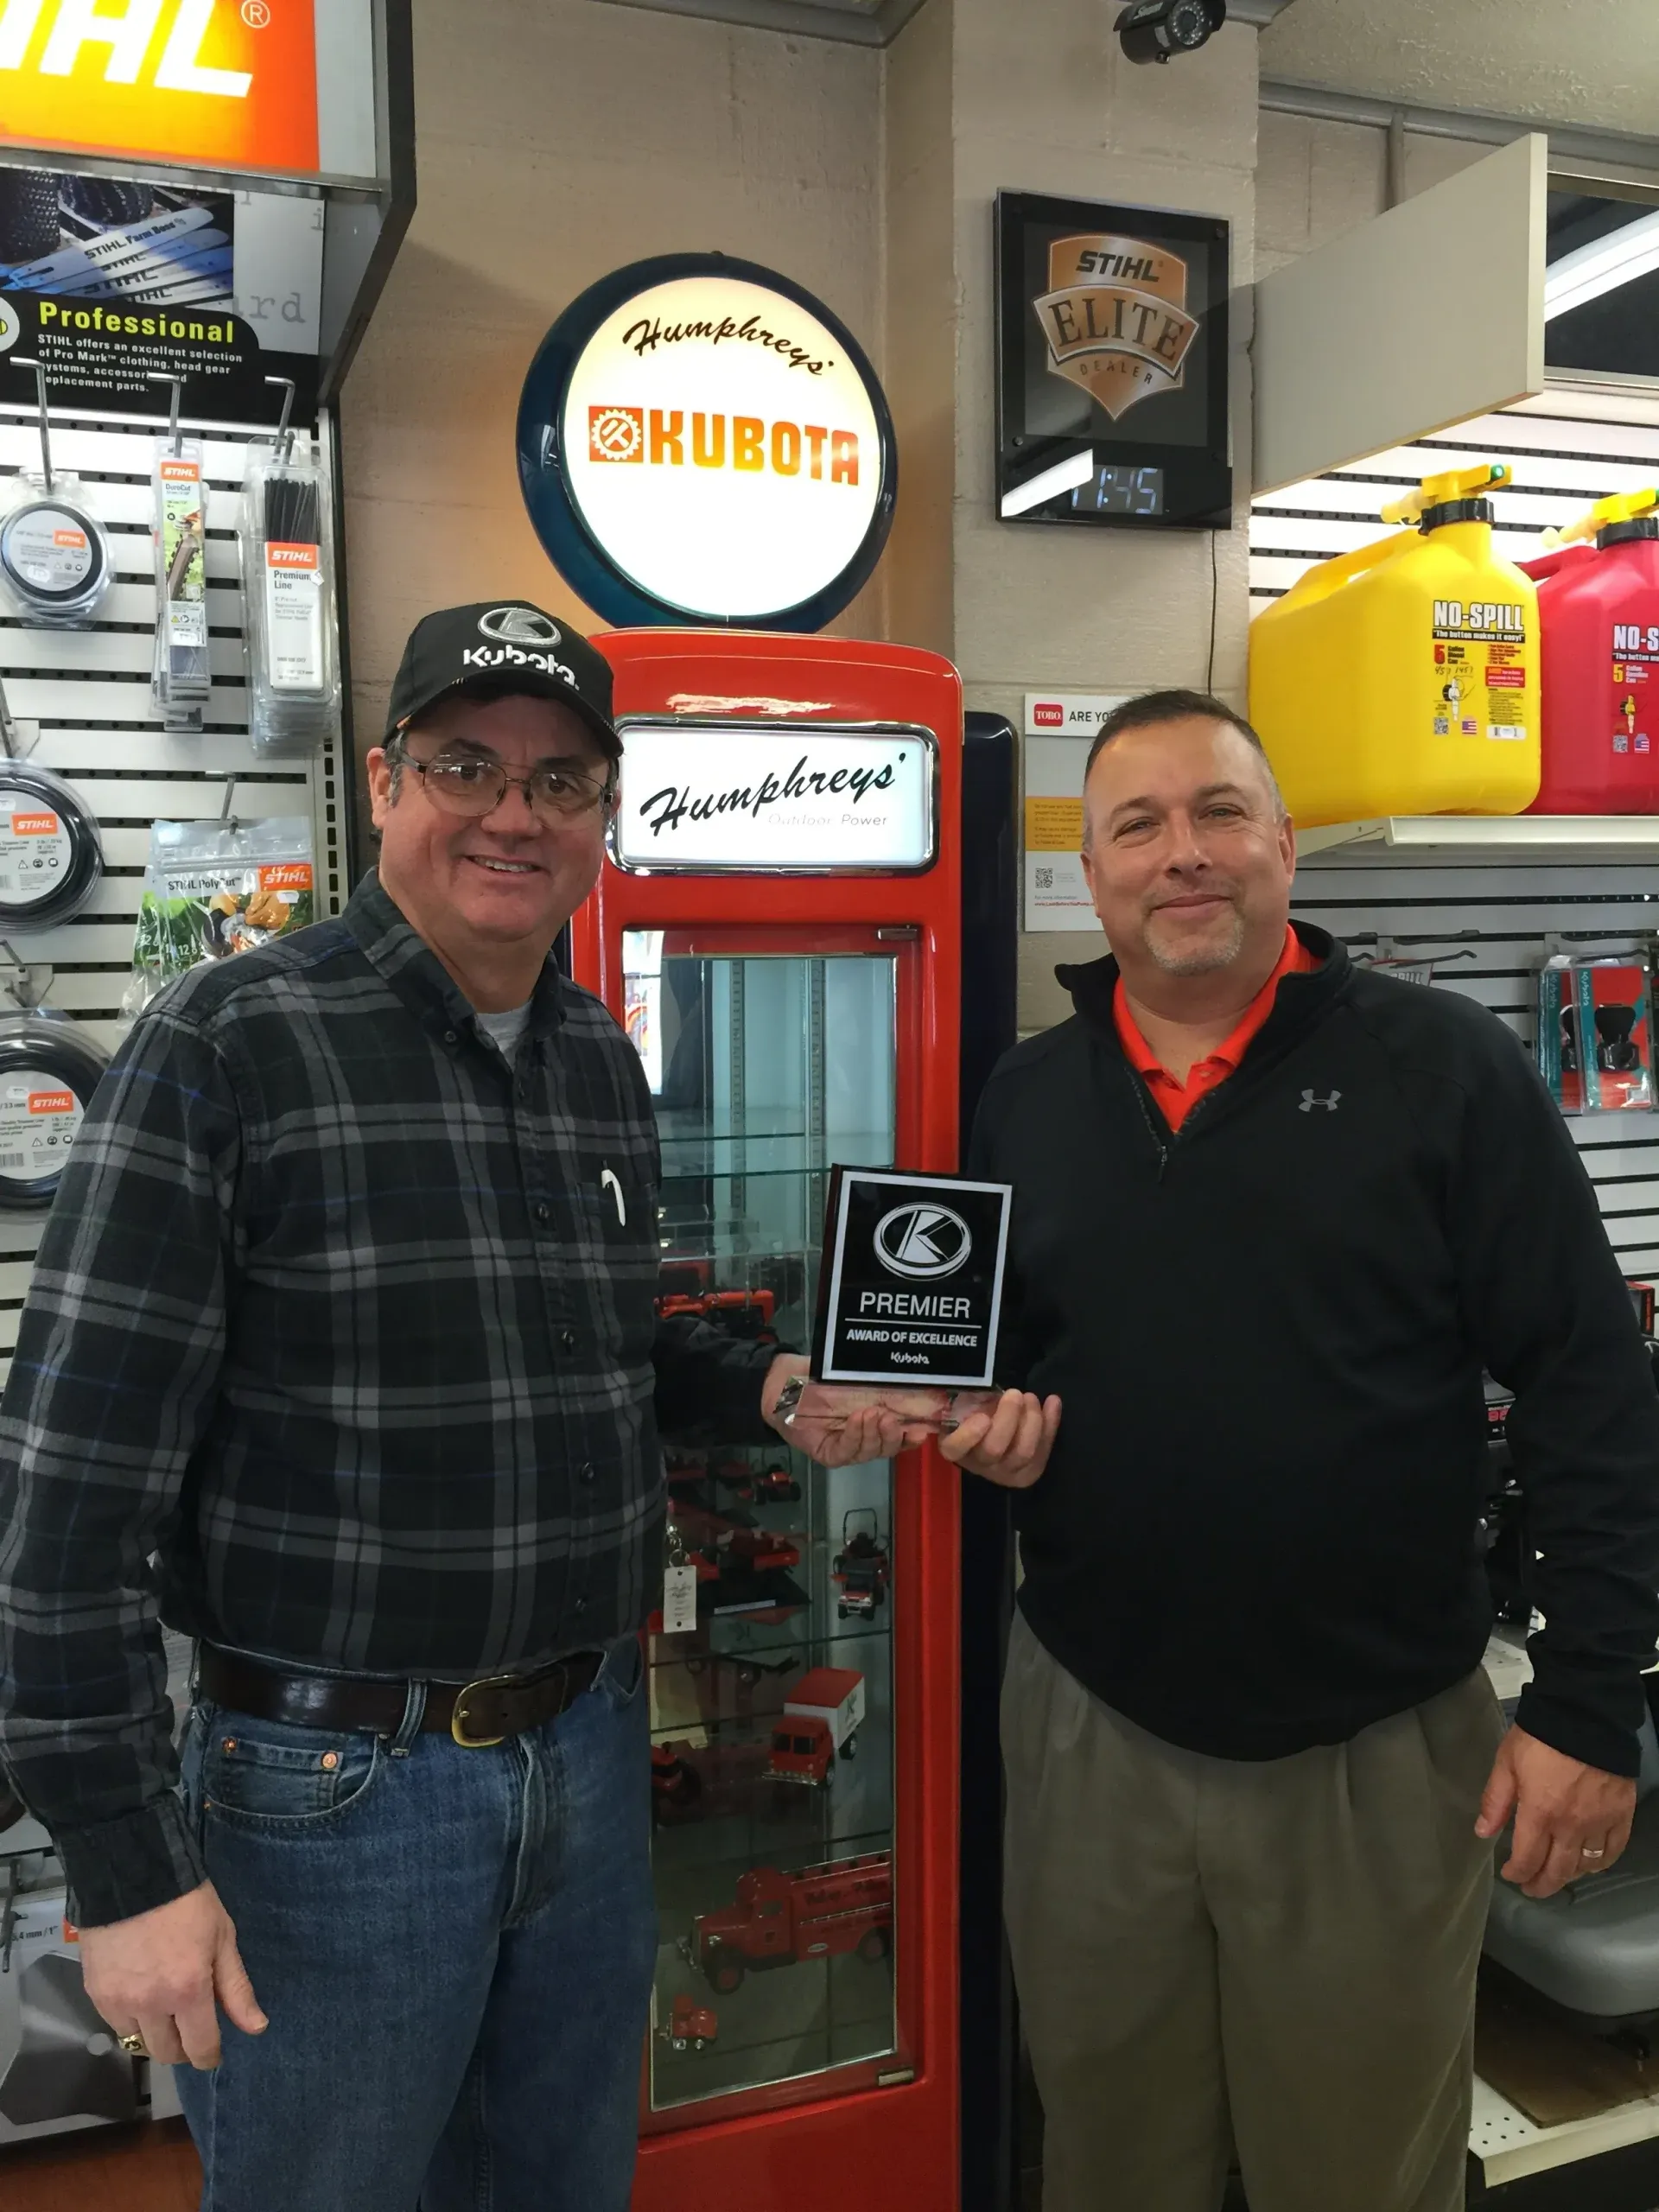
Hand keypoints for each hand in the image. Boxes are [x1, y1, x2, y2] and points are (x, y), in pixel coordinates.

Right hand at [80, 1881, 266, 2069]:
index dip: (209, 2055)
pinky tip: (143, 2000)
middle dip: (184, 2048)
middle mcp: (151, 2005)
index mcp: (188, 1991)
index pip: (199, 2047)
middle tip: (192, 2030)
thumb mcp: (222, 1937)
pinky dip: (131, 2021)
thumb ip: (236, 1988)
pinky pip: (116, 2025)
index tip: (213, 2052)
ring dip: (156, 2036)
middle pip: (167, 2052)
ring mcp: (118, 2002)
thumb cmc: (188, 1902)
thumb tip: (256, 2027)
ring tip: (167, 2014)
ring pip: (139, 2042)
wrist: (133, 1874)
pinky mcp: (95, 1993)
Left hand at [761, 1354, 943, 1465]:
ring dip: (873, 1433)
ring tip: (872, 1413)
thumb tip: (911, 1381)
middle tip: (891, 1417)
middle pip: (887, 1448)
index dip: (912, 1437)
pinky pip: (845, 1452)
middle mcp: (864, 1439)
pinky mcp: (827, 1453)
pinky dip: (853, 1436)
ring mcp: (846, 1448)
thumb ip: (880, 1383)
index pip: (900, 1436)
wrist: (783, 1382)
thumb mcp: (855, 1377)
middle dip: (893, 1435)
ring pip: (869, 1451)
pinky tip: (856, 1420)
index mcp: (875, 1424)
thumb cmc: (820, 1377)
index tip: (923, 1430)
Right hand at [938, 1388, 1060, 1488]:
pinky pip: (1043, 1450)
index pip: (955, 1448)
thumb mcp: (963, 1402)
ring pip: (1023, 1452)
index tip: (983, 1417)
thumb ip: (961, 1396)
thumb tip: (957, 1387)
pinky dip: (1051, 1424)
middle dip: (1008, 1419)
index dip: (969, 1436)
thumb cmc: (975, 1411)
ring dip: (1032, 1421)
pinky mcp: (1029, 1471)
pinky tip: (1053, 1401)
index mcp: (956, 1446)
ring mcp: (1006, 1471)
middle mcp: (979, 1463)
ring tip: (1030, 1397)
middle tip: (1015, 1394)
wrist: (997, 1428)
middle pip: (994, 1449)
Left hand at [1476, 1724, 1637, 1898]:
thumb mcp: (1507, 1762)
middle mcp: (1571, 1826)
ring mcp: (1599, 1823)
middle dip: (1541, 1885)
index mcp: (1539, 1813)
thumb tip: (1483, 1832)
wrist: (1587, 1715)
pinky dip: (1600, 1863)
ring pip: (1584, 1866)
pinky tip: (1590, 1864)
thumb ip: (1495, 1800)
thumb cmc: (1540, 1737)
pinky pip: (1612, 1851)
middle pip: (1557, 1871)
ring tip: (1556, 1876)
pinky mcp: (1621, 1815)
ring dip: (1568, 1876)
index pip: (1527, 1859)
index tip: (1509, 1874)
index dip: (1517, 1873)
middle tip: (1531, 1888)